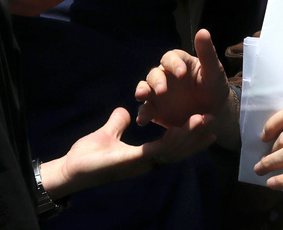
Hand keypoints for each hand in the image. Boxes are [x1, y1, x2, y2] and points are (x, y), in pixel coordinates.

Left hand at [40, 107, 214, 199]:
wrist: (68, 171)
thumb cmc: (85, 157)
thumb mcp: (107, 134)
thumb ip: (118, 123)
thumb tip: (125, 111)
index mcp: (143, 157)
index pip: (172, 149)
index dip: (190, 140)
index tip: (205, 127)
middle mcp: (146, 163)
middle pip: (179, 151)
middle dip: (197, 137)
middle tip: (214, 122)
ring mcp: (140, 164)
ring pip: (173, 150)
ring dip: (190, 136)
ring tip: (203, 120)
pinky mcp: (132, 162)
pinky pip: (157, 150)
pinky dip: (171, 139)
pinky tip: (181, 128)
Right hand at [136, 29, 238, 148]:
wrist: (215, 113)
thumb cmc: (215, 88)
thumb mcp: (214, 71)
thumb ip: (207, 53)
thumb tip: (203, 31)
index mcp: (180, 64)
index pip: (171, 58)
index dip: (174, 64)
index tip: (182, 74)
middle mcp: (166, 76)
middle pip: (155, 73)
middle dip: (157, 81)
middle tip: (162, 91)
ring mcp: (158, 93)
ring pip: (145, 88)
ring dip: (142, 92)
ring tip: (142, 97)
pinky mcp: (155, 110)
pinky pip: (145, 110)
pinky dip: (142, 114)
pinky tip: (143, 120)